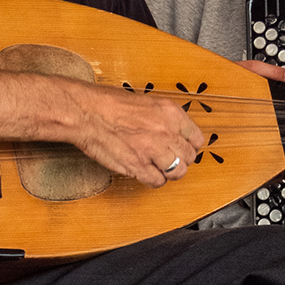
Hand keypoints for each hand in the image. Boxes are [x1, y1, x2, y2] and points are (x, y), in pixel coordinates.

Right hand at [61, 81, 203, 188]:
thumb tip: (174, 133)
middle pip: (189, 157)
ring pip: (178, 172)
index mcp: (170, 113)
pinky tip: (146, 173)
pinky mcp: (138, 166)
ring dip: (170, 172)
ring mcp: (153, 150)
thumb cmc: (109, 104)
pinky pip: (157, 181)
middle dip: (180, 160)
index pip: (197, 138)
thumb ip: (164, 119)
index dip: (190, 147)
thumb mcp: (147, 103)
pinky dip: (153, 180)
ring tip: (159, 168)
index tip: (183, 149)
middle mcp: (166, 132)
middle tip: (169, 160)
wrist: (87, 113)